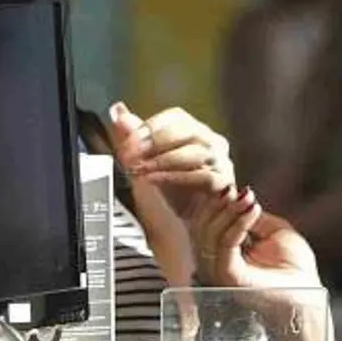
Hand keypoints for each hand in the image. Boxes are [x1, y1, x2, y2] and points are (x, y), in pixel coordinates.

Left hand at [108, 102, 235, 216]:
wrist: (182, 229)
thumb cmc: (167, 195)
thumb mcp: (144, 163)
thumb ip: (133, 137)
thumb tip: (117, 111)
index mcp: (194, 132)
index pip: (176, 117)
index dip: (151, 126)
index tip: (129, 139)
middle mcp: (212, 143)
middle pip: (189, 130)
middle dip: (156, 141)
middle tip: (131, 153)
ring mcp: (221, 163)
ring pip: (196, 152)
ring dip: (163, 160)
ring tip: (140, 168)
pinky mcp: (224, 185)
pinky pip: (203, 176)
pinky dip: (175, 177)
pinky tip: (154, 180)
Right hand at [188, 187, 321, 293]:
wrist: (308, 294)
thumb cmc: (295, 268)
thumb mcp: (275, 231)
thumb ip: (252, 217)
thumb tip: (239, 198)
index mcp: (222, 253)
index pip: (205, 225)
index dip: (215, 204)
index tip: (233, 188)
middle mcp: (214, 263)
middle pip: (201, 228)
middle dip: (219, 205)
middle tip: (238, 192)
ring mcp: (220, 272)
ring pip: (209, 236)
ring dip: (229, 211)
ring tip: (248, 199)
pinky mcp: (229, 277)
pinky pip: (224, 248)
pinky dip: (237, 225)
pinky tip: (252, 211)